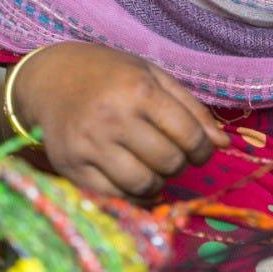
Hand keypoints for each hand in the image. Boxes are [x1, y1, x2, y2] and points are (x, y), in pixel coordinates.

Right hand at [11, 42, 229, 197]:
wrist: (50, 78)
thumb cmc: (110, 75)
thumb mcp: (154, 77)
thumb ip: (191, 109)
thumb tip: (222, 144)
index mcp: (139, 90)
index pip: (189, 135)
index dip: (203, 149)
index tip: (200, 150)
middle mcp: (113, 118)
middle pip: (168, 162)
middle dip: (179, 164)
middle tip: (172, 154)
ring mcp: (89, 144)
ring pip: (143, 184)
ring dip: (158, 182)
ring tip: (152, 166)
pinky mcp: (70, 166)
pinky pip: (114, 196)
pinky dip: (131, 192)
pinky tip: (131, 176)